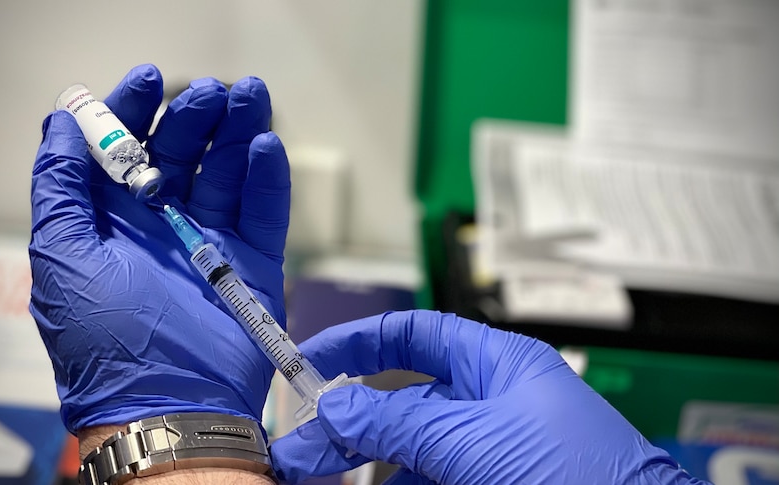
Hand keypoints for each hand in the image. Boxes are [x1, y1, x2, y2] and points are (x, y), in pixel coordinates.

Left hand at [30, 64, 289, 432]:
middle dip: (194, 116)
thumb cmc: (105, 341)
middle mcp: (160, 226)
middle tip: (212, 90)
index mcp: (111, 222)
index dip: (133, 110)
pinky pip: (263, 211)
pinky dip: (267, 177)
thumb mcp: (60, 259)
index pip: (123, 151)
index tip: (149, 78)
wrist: (170, 406)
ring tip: (249, 96)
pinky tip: (266, 145)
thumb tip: (57, 123)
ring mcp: (210, 242)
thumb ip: (58, 189)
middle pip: (180, 154)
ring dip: (238, 132)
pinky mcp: (252, 262)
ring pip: (226, 173)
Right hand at [271, 311, 704, 483]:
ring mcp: (488, 451)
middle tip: (299, 450)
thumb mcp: (474, 439)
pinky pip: (429, 479)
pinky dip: (398, 483)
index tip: (307, 362)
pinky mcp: (487, 483)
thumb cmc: (576, 474)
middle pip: (400, 401)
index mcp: (496, 365)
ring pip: (409, 450)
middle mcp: (489, 403)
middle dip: (349, 421)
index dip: (358, 342)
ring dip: (364, 462)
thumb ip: (400, 420)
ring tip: (317, 476)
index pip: (415, 335)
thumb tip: (335, 405)